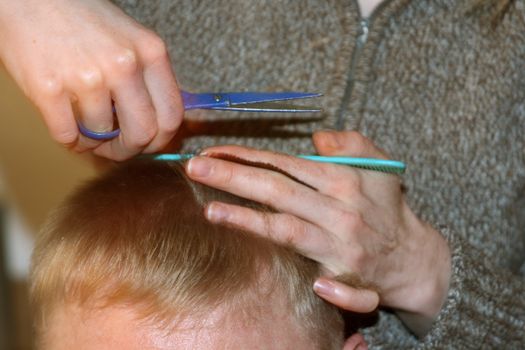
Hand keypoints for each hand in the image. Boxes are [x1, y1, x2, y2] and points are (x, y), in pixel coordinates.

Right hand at [0, 0, 182, 159]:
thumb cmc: (83, 18)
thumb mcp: (132, 39)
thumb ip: (150, 78)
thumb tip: (164, 122)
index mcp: (151, 52)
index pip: (172, 115)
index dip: (161, 140)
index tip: (149, 144)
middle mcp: (123, 65)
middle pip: (142, 134)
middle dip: (129, 149)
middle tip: (116, 147)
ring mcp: (86, 77)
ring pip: (101, 136)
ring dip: (93, 141)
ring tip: (84, 124)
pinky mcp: (48, 88)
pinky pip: (67, 137)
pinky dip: (70, 141)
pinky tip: (68, 127)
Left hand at [185, 131, 450, 335]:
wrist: (412, 256)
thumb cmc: (387, 206)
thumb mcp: (379, 164)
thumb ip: (351, 144)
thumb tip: (316, 138)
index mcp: (342, 181)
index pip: (285, 164)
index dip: (247, 157)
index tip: (214, 152)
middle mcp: (338, 211)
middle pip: (277, 191)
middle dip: (233, 178)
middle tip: (195, 168)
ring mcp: (339, 246)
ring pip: (287, 230)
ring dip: (247, 220)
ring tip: (210, 209)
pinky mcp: (344, 277)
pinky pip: (328, 281)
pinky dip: (304, 274)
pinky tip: (272, 269)